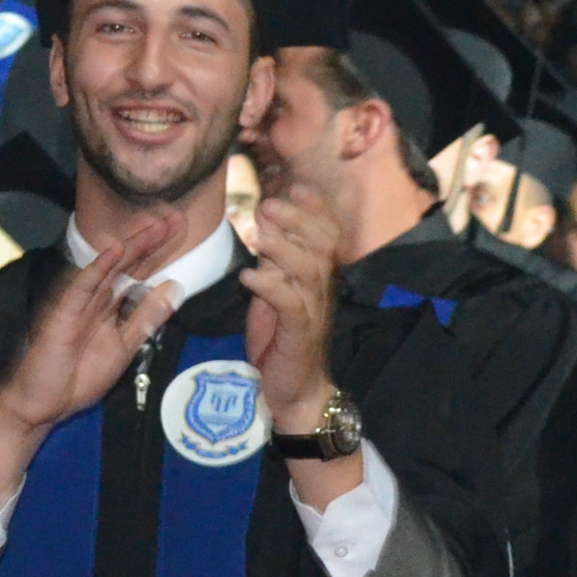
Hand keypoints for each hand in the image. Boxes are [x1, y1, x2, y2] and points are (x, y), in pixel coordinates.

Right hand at [0, 214, 188, 494]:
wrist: (40, 405)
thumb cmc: (76, 378)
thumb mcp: (124, 349)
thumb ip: (145, 319)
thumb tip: (174, 287)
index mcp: (110, 307)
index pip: (138, 273)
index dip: (159, 252)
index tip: (182, 230)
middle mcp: (96, 299)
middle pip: (128, 264)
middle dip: (152, 241)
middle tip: (177, 216)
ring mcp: (79, 304)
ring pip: (109, 269)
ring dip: (133, 246)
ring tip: (157, 225)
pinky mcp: (63, 313)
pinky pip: (83, 286)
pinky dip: (99, 268)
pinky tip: (115, 249)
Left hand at [241, 180, 346, 423]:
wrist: (295, 391)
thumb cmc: (282, 339)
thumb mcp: (274, 290)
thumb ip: (272, 258)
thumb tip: (263, 217)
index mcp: (317, 276)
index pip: (327, 233)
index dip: (316, 209)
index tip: (295, 186)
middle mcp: (321, 289)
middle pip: (321, 245)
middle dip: (297, 221)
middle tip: (268, 205)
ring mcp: (313, 312)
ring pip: (309, 271)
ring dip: (283, 250)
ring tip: (258, 236)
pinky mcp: (300, 335)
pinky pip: (291, 306)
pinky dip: (271, 288)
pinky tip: (249, 277)